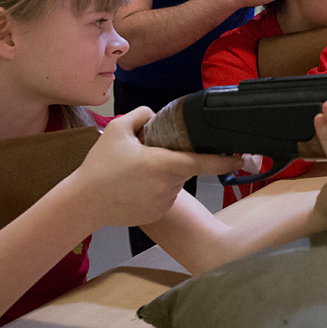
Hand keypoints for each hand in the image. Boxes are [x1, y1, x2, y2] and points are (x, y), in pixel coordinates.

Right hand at [73, 107, 241, 227]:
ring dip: (163, 175)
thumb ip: (141, 115)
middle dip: (172, 160)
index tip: (243, 158)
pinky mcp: (157, 213)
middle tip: (146, 157)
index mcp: (165, 164)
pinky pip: (164, 196)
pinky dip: (155, 190)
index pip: (204, 162)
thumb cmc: (100, 166)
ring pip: (174, 182)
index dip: (226, 160)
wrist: (83, 202)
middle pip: (184, 168)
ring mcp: (164, 201)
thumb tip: (155, 114)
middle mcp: (169, 185)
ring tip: (134, 174)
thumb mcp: (117, 130)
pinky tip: (134, 188)